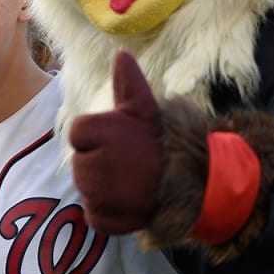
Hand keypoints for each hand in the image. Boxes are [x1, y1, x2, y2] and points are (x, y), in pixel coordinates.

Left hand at [69, 50, 165, 234]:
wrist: (195, 180)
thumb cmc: (165, 140)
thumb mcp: (146, 108)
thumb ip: (128, 82)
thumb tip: (121, 53)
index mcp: (97, 132)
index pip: (77, 133)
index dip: (96, 136)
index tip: (119, 140)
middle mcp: (93, 163)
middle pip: (79, 162)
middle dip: (99, 161)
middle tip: (128, 162)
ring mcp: (98, 194)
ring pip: (86, 188)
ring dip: (102, 186)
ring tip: (130, 180)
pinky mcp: (105, 219)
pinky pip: (94, 214)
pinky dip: (108, 211)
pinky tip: (129, 201)